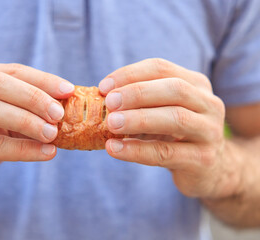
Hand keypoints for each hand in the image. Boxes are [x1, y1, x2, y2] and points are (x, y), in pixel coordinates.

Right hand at [0, 63, 73, 193]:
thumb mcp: (0, 117)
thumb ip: (24, 109)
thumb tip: (65, 107)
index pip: (10, 70)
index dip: (42, 79)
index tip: (68, 90)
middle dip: (34, 97)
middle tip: (60, 113)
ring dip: (28, 121)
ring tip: (53, 134)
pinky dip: (22, 149)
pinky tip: (45, 153)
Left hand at [99, 58, 235, 198]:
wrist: (210, 168)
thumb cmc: (176, 134)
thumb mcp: (162, 111)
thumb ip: (141, 102)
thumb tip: (101, 97)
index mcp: (196, 84)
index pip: (161, 68)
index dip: (130, 74)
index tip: (104, 87)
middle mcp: (209, 103)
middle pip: (174, 89)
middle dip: (137, 93)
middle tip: (109, 103)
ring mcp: (210, 132)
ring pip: (175, 119)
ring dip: (138, 119)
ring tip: (111, 124)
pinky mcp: (203, 159)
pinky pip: (166, 153)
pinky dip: (137, 150)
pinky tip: (115, 149)